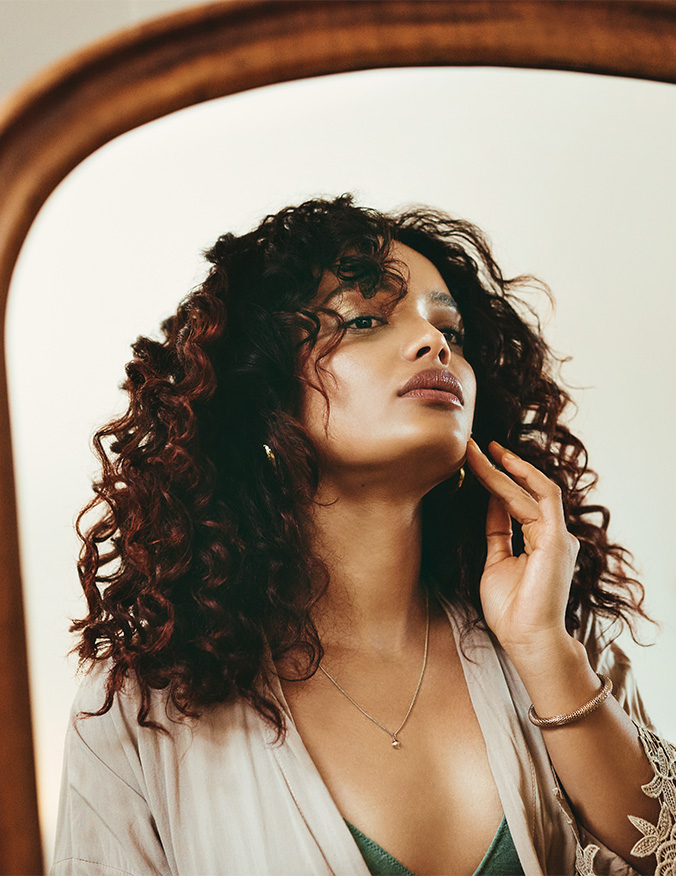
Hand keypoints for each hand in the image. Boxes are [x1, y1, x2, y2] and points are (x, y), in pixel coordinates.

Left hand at [465, 437, 579, 658]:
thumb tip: (491, 504)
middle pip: (521, 492)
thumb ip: (498, 532)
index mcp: (539, 542)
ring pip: (529, 490)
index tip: (475, 462)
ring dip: (502, 469)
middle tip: (474, 446)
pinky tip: (499, 464)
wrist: (527, 638)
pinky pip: (541, 499)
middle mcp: (552, 535)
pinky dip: (521, 478)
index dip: (496, 481)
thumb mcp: (497, 561)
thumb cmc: (511, 609)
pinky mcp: (557, 540)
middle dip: (497, 467)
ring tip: (478, 451)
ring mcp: (557, 536)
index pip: (516, 503)